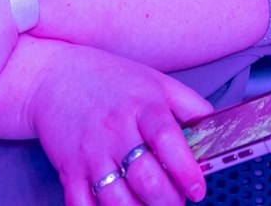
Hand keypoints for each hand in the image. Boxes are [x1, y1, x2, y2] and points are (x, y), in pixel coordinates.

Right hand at [28, 43, 211, 205]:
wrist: (53, 77)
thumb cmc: (110, 80)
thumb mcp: (155, 82)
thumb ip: (189, 104)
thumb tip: (216, 129)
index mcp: (143, 107)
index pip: (168, 140)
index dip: (186, 169)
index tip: (197, 189)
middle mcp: (116, 130)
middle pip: (146, 178)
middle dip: (167, 202)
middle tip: (176, 204)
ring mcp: (91, 153)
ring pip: (117, 199)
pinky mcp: (69, 170)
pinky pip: (83, 205)